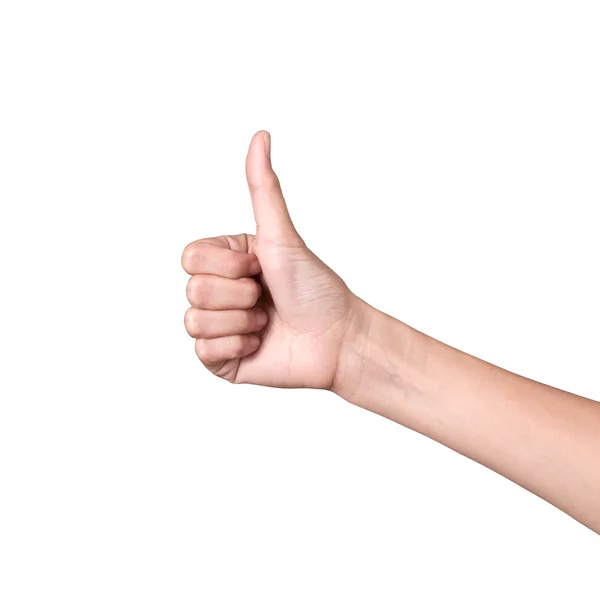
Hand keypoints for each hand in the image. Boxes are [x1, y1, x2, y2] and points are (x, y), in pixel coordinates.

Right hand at [182, 131, 358, 387]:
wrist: (336, 339)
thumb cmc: (314, 286)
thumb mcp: (281, 236)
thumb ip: (263, 189)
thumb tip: (260, 135)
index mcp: (225, 261)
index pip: (189, 258)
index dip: (229, 265)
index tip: (260, 268)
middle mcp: (217, 292)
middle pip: (193, 290)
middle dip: (240, 295)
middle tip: (268, 298)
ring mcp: (217, 326)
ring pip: (194, 322)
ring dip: (241, 321)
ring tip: (267, 321)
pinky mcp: (220, 359)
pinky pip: (205, 351)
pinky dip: (239, 345)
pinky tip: (261, 342)